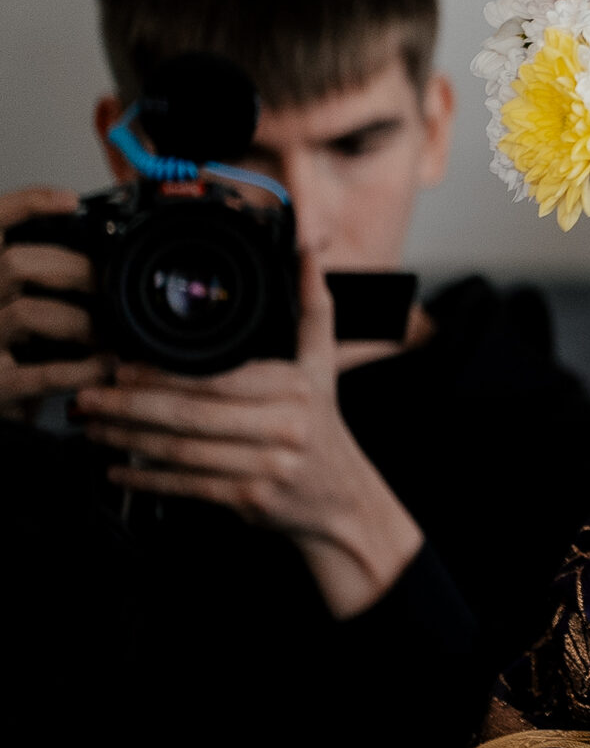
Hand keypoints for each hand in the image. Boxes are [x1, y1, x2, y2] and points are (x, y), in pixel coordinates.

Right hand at [0, 186, 108, 419]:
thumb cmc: (8, 347)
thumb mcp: (15, 300)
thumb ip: (38, 277)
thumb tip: (95, 250)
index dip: (25, 205)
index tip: (69, 200)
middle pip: (16, 265)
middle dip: (73, 270)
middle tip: (106, 282)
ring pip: (27, 313)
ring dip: (79, 320)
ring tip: (106, 331)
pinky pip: (42, 374)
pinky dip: (82, 368)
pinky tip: (104, 365)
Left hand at [73, 253, 421, 615]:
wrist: (341, 497)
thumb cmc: (321, 425)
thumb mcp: (322, 365)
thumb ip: (312, 307)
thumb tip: (307, 248)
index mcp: (296, 386)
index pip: (216, 378)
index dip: (162, 375)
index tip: (121, 368)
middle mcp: (286, 425)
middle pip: (191, 414)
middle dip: (130, 406)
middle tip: (90, 397)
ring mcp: (268, 466)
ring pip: (182, 450)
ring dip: (128, 439)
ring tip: (94, 427)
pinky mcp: (251, 499)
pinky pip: (187, 485)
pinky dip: (147, 478)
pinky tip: (119, 470)